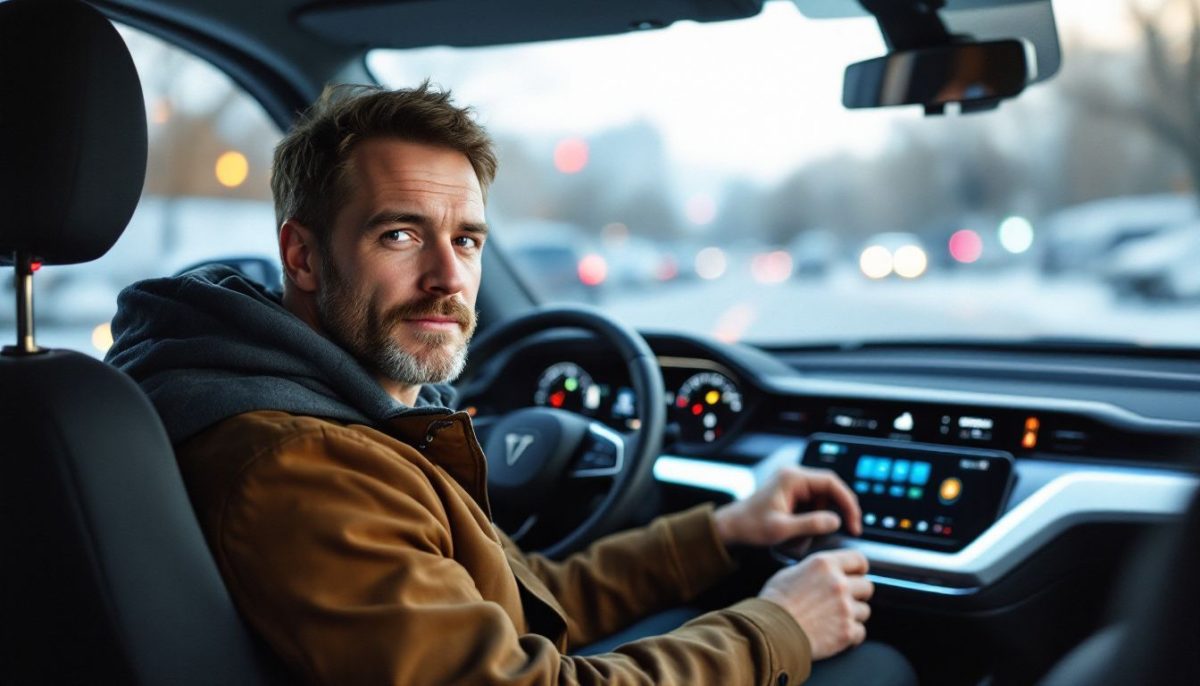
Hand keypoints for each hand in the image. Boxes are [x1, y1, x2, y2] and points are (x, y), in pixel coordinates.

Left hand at [713, 465, 861, 548]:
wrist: (731, 527)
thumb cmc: (751, 527)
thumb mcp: (781, 529)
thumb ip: (811, 524)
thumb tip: (836, 520)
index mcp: (792, 478)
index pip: (831, 482)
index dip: (847, 501)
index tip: (854, 522)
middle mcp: (794, 477)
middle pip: (830, 488)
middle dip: (841, 509)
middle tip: (851, 529)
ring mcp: (793, 484)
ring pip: (824, 498)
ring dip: (826, 516)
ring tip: (811, 535)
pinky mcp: (792, 494)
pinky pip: (814, 503)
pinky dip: (816, 518)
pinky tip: (805, 532)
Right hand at [759, 549, 872, 659]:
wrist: (771, 632)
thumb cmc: (774, 603)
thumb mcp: (789, 573)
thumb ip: (812, 570)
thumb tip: (821, 574)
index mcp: (824, 565)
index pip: (859, 559)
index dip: (859, 568)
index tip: (857, 575)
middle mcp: (839, 584)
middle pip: (867, 586)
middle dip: (857, 593)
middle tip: (843, 600)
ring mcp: (845, 608)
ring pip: (864, 610)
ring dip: (853, 615)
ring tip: (835, 619)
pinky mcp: (847, 631)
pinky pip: (860, 632)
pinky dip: (851, 634)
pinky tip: (836, 633)